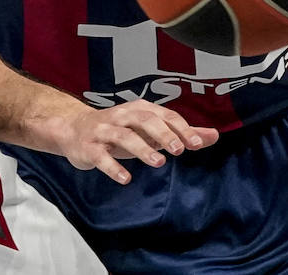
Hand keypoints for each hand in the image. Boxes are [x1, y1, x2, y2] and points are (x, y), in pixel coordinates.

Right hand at [52, 99, 217, 184]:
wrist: (74, 130)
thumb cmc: (119, 131)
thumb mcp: (149, 130)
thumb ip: (181, 133)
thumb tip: (213, 136)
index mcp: (139, 110)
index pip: (164, 115)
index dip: (180, 128)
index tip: (196, 144)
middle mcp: (122, 116)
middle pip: (145, 120)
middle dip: (163, 134)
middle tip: (179, 150)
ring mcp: (104, 131)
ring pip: (124, 136)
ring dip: (142, 148)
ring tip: (158, 162)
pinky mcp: (90, 147)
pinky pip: (101, 156)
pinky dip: (113, 167)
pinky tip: (125, 178)